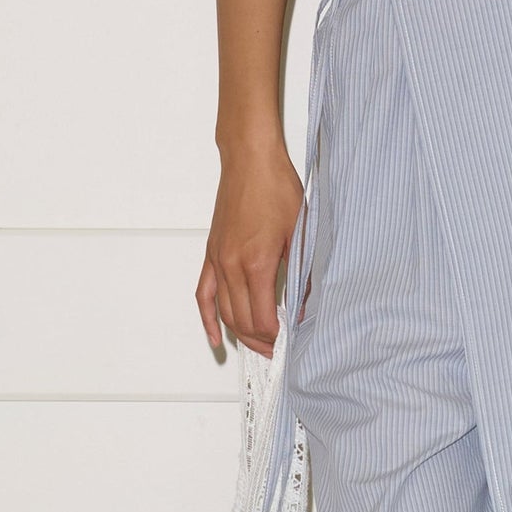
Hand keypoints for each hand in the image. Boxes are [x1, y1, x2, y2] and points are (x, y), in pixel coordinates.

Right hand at [196, 140, 304, 359]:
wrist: (250, 161)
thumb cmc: (276, 188)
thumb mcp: (301, 232)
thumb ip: (303, 272)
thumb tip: (307, 303)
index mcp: (257, 262)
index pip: (264, 318)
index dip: (278, 336)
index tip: (292, 339)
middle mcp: (232, 265)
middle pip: (242, 321)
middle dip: (261, 341)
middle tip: (280, 349)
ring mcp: (218, 261)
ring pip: (225, 312)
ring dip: (240, 334)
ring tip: (259, 346)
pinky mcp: (211, 254)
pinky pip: (204, 295)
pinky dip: (208, 319)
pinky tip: (214, 338)